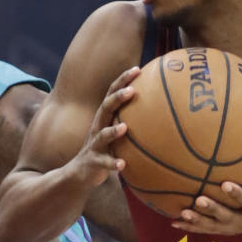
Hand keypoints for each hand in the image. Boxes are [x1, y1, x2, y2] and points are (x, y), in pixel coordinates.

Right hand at [67, 67, 140, 187]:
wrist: (80, 172)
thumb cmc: (105, 149)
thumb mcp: (116, 132)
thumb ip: (131, 120)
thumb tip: (162, 110)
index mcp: (104, 118)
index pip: (112, 94)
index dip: (123, 81)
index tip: (138, 69)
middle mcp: (98, 127)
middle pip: (106, 108)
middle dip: (117, 98)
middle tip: (132, 90)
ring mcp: (94, 144)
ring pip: (102, 135)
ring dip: (113, 131)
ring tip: (125, 128)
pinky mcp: (93, 162)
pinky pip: (103, 162)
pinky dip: (112, 163)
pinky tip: (122, 164)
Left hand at [174, 142, 241, 241]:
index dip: (237, 194)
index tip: (225, 184)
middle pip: (226, 217)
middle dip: (212, 209)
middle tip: (199, 200)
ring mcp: (230, 228)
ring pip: (212, 226)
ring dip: (197, 221)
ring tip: (183, 212)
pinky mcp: (221, 230)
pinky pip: (204, 230)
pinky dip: (189, 227)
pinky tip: (174, 221)